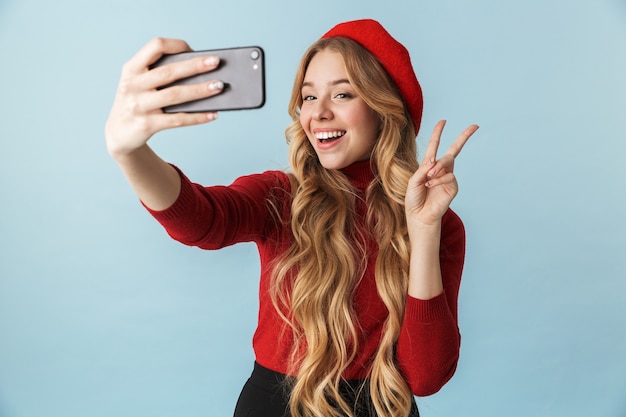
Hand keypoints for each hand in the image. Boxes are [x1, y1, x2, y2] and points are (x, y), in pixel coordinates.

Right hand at [105, 37, 223, 157]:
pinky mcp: (147, 125)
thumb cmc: (138, 102)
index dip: (176, 45)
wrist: (119, 133)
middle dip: (195, 66)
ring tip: (219, 87)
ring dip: (200, 90)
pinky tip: (213, 114)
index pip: (155, 46)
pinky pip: (177, 120)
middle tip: (216, 63)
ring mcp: (138, 106)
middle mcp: (132, 85)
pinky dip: (197, 117)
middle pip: (168, 72)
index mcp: (132, 68)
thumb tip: (202, 71)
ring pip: (175, 95)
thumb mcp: (140, 83)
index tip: (193, 49)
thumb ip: (161, 74)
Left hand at [405, 120, 478, 227]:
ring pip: (448, 161)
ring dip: (438, 166)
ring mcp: (448, 177)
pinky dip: (438, 179)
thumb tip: (434, 160)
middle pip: (454, 149)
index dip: (438, 133)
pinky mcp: (453, 186)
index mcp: (429, 166)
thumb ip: (423, 169)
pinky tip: (431, 185)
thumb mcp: (414, 181)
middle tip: (474, 126)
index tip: (443, 121)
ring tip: (429, 176)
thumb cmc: (414, 199)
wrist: (420, 216)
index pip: (434, 146)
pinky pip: (448, 176)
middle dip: (464, 137)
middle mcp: (440, 169)